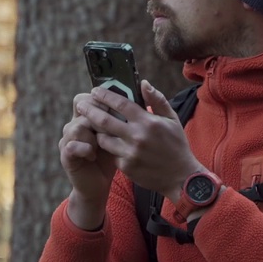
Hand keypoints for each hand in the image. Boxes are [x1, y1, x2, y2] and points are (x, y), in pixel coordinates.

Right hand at [59, 93, 116, 227]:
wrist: (100, 184)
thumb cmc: (114, 157)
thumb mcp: (122, 135)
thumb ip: (126, 116)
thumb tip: (142, 93)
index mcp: (87, 117)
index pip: (86, 98)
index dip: (99, 99)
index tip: (117, 106)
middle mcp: (75, 125)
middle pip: (80, 107)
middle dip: (98, 113)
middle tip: (114, 124)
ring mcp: (68, 139)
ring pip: (77, 126)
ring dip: (93, 133)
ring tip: (103, 143)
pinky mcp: (66, 155)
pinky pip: (72, 145)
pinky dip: (85, 149)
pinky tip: (93, 155)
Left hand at [78, 81, 204, 201]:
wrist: (181, 178)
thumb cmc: (177, 146)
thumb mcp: (172, 119)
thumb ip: (157, 100)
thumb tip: (143, 83)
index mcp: (148, 122)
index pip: (121, 104)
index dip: (105, 96)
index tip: (95, 90)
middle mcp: (137, 136)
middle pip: (104, 121)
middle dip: (90, 111)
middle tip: (81, 105)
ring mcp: (130, 153)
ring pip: (103, 139)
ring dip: (97, 131)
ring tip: (91, 125)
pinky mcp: (126, 167)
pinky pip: (111, 154)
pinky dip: (109, 148)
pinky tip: (107, 144)